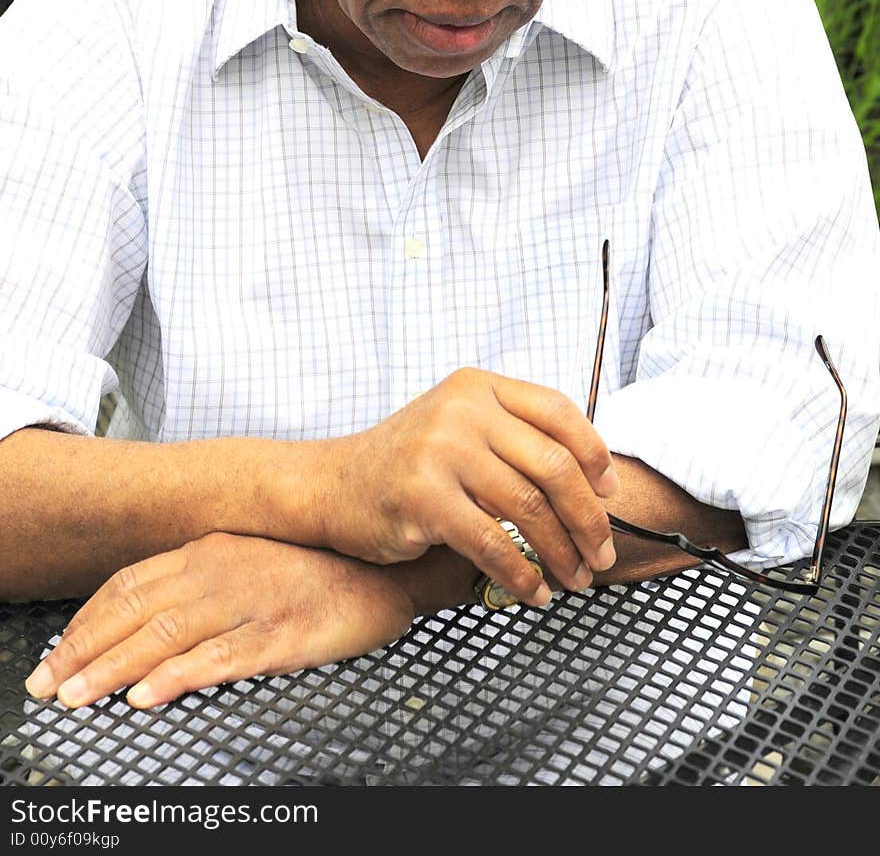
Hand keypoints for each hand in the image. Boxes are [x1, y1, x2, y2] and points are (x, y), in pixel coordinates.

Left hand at [24, 533, 414, 710]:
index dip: (86, 622)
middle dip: (83, 651)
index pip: (130, 585)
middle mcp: (224, 569)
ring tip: (78, 697)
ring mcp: (253, 600)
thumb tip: (144, 618)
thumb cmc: (317, 570)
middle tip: (48, 685)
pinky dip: (178, 676)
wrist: (387, 570)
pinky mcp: (283, 634)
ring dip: (114, 668)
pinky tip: (148, 695)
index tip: (56, 655)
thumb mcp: (249, 562)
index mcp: (212, 549)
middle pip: (137, 610)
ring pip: (167, 635)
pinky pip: (220, 657)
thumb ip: (200, 582)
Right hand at [324, 367, 619, 605]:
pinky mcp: (423, 498)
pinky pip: (492, 543)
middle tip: (603, 553)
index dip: (594, 454)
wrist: (331, 485)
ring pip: (528, 508)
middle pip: (553, 464)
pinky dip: (522, 575)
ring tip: (575, 578)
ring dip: (562, 553)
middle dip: (589, 518)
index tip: (610, 493)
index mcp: (478, 387)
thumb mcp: (458, 426)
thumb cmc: (406, 464)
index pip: (557, 410)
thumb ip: (511, 437)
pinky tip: (534, 592)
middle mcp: (462, 410)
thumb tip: (592, 481)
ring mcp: (441, 451)